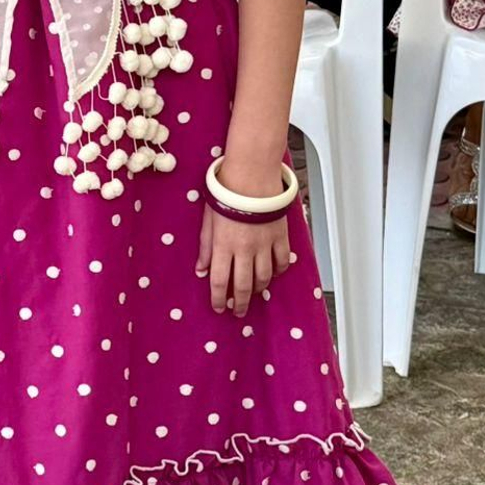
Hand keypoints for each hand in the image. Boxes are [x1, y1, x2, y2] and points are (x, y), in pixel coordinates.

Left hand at [196, 165, 294, 316]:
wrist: (252, 173)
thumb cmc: (227, 192)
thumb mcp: (208, 219)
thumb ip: (206, 247)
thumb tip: (202, 270)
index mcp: (223, 246)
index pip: (220, 282)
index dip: (218, 299)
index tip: (219, 308)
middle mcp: (244, 249)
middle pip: (243, 286)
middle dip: (240, 303)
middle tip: (238, 311)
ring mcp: (264, 244)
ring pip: (264, 278)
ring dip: (258, 289)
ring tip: (254, 294)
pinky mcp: (280, 237)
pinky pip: (282, 261)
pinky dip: (278, 271)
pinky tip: (273, 274)